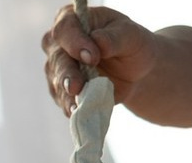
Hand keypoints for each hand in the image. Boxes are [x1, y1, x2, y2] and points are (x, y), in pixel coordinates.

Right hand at [42, 5, 157, 113]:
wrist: (134, 71)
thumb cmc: (131, 44)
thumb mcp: (130, 36)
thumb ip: (113, 38)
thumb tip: (97, 42)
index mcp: (74, 21)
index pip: (65, 29)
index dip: (74, 42)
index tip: (91, 56)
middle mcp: (60, 44)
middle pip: (57, 59)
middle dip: (67, 74)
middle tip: (76, 86)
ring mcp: (58, 69)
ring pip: (57, 82)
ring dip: (68, 95)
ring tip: (78, 105)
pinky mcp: (61, 91)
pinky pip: (63, 100)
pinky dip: (71, 107)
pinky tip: (78, 111)